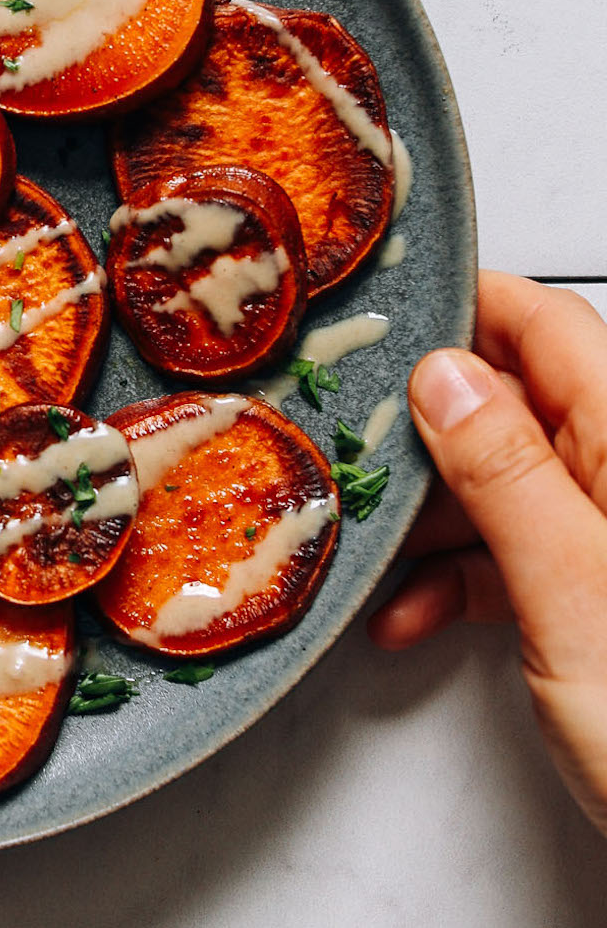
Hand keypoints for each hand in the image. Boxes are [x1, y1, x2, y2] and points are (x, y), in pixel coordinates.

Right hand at [369, 271, 606, 833]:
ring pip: (508, 483)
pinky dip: (463, 577)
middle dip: (426, 431)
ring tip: (371, 558)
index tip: (380, 316)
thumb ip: (507, 473)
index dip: (464, 310)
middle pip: (518, 404)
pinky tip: (415, 617)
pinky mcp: (602, 596)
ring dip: (434, 519)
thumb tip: (447, 376)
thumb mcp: (573, 591)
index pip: (547, 327)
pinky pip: (521, 552)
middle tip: (347, 453)